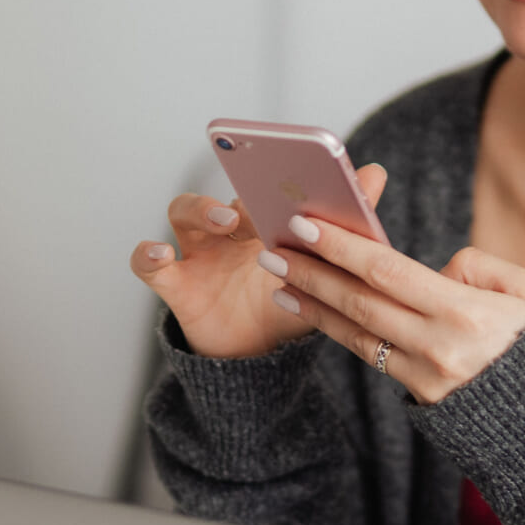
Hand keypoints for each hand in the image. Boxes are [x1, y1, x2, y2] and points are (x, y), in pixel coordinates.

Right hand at [129, 165, 388, 358]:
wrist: (256, 356)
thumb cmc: (286, 303)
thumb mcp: (321, 269)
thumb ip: (346, 222)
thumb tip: (376, 172)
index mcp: (262, 218)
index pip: (260, 183)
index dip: (273, 172)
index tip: (294, 168)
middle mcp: (226, 228)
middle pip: (224, 192)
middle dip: (245, 194)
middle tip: (267, 203)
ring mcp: (197, 253)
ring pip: (183, 212)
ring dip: (201, 209)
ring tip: (226, 219)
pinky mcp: (175, 284)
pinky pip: (147, 263)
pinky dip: (147, 255)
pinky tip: (159, 254)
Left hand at [252, 212, 524, 404]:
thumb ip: (480, 266)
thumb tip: (437, 268)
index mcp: (466, 314)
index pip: (390, 272)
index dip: (345, 248)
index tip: (308, 225)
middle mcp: (439, 347)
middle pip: (362, 301)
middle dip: (314, 271)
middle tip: (274, 245)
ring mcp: (425, 375)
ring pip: (356, 331)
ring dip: (313, 302)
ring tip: (279, 276)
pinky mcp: (418, 395)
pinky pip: (368, 353)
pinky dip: (334, 328)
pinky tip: (310, 308)